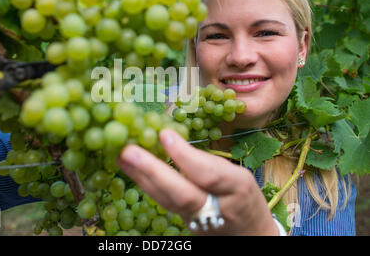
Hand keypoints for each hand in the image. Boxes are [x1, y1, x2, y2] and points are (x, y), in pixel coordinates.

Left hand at [117, 129, 278, 235]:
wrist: (249, 235)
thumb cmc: (243, 196)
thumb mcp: (236, 173)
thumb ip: (206, 162)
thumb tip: (170, 140)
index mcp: (237, 189)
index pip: (209, 174)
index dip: (185, 156)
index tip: (164, 134)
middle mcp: (216, 209)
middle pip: (182, 194)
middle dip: (153, 171)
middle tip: (128, 150)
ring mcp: (197, 220)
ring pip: (166, 201)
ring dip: (140, 177)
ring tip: (120, 156)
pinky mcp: (183, 224)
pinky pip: (162, 204)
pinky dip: (145, 185)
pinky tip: (129, 170)